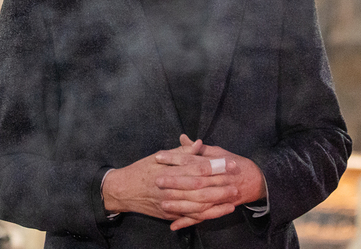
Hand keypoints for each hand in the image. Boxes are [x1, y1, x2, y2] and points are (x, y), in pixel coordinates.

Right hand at [101, 137, 238, 223]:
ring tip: (233, 198)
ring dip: (217, 202)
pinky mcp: (169, 215)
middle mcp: (170, 188)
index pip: (197, 168)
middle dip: (221, 186)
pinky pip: (191, 216)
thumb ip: (181, 152)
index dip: (216, 166)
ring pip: (198, 205)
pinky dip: (206, 215)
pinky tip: (219, 211)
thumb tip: (199, 143)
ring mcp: (170, 203)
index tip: (231, 163)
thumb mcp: (159, 156)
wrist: (123, 190)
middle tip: (237, 183)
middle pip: (201, 188)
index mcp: (170, 170)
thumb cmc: (142, 169)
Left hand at [153, 135, 266, 229]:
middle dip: (175, 181)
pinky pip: (202, 217)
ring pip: (198, 201)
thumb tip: (182, 137)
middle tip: (157, 180)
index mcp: (214, 163)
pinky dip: (188, 221)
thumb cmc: (232, 163)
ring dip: (180, 203)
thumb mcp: (218, 152)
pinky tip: (174, 225)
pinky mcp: (218, 208)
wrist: (254, 180)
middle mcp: (216, 179)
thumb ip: (198, 148)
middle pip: (194, 181)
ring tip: (163, 203)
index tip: (158, 157)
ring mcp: (218, 195)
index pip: (191, 159)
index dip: (175, 158)